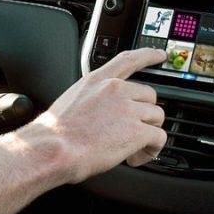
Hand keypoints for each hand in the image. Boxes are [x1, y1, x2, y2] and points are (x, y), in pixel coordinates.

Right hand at [18, 48, 167, 183]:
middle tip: (132, 132)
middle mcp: (115, 90)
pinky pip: (159, 138)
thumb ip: (93, 98)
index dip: (148, 56)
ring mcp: (128, 109)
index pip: (129, 60)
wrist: (54, 149)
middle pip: (150, 96)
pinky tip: (136, 157)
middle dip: (145, 114)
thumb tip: (103, 112)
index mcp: (98, 81)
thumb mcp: (71, 101)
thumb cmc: (55, 133)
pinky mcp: (137, 131)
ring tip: (133, 149)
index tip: (160, 55)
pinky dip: (152, 150)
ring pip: (157, 117)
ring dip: (149, 133)